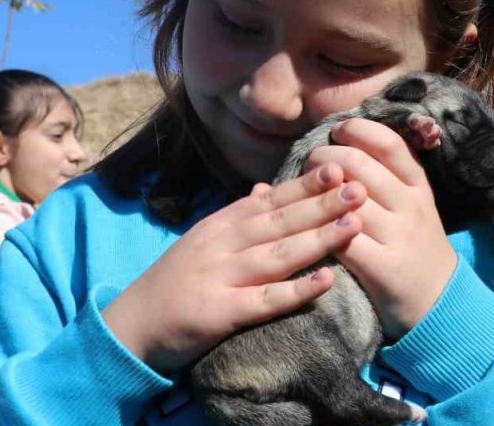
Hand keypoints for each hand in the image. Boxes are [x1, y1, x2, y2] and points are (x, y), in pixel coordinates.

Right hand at [102, 164, 365, 372]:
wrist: (131, 327)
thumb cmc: (174, 283)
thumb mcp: (203, 240)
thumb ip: (237, 215)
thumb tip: (267, 188)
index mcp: (220, 225)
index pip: (270, 200)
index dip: (305, 184)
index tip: (340, 166)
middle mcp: (221, 245)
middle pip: (279, 221)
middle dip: (322, 203)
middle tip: (361, 186)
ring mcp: (220, 277)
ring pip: (277, 255)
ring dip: (318, 238)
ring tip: (355, 223)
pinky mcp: (219, 313)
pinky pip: (264, 301)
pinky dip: (296, 290)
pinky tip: (326, 281)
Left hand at [304, 118, 457, 338]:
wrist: (440, 302)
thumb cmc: (416, 246)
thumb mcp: (414, 204)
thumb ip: (389, 174)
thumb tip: (346, 140)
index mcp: (418, 185)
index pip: (388, 143)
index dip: (357, 130)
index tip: (337, 131)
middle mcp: (410, 206)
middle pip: (359, 165)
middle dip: (325, 157)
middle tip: (311, 161)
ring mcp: (398, 236)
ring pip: (346, 200)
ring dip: (315, 192)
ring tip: (302, 191)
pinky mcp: (383, 268)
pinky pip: (341, 239)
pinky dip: (318, 230)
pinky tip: (304, 227)